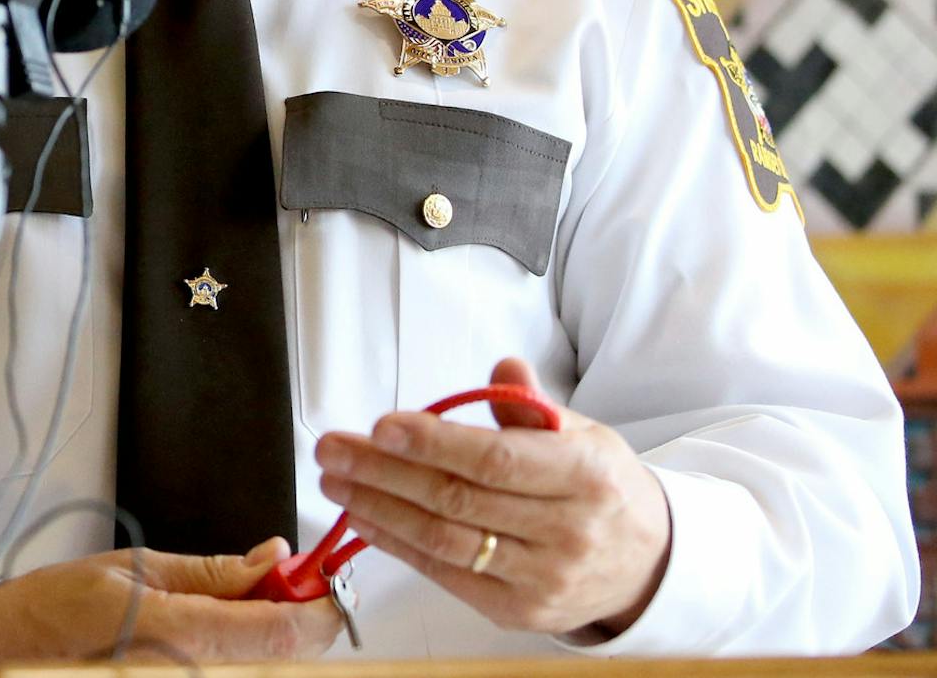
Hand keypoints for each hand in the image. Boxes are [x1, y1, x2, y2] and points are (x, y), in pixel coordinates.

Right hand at [0, 537, 342, 676]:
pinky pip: (232, 672)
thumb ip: (214, 570)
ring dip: (270, 635)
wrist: (9, 651)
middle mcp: (191, 672)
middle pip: (284, 657)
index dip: (320, 609)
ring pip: (262, 667)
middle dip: (298, 618)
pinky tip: (224, 628)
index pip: (282, 632)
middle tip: (288, 583)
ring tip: (245, 602)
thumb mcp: (139, 566)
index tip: (327, 584)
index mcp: (182, 633)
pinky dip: (243, 651)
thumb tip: (270, 558)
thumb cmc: (57, 610)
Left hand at [313, 357, 670, 637]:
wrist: (646, 563)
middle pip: (458, 499)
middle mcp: (567, 532)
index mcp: (585, 476)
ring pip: (445, 540)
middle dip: (384, 471)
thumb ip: (530, 406)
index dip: (433, 443)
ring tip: (336, 480)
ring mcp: (542, 578)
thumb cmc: (600, 489)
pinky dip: (399, 544)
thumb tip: (504, 368)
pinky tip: (365, 516)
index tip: (380, 426)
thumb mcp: (582, 435)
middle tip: (334, 449)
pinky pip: (446, 573)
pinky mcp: (518, 611)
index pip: (496, 459)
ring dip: (379, 508)